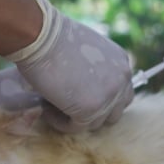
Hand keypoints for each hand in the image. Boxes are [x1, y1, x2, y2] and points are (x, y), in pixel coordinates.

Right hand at [6, 0, 132, 132]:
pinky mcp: (91, 110)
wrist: (41, 36)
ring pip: (95, 122)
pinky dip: (60, 122)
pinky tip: (46, 110)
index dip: (101, 100)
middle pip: (114, 111)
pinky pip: (76, 127)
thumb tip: (82, 90)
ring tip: (52, 106)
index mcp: (122, 62)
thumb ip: (94, 69)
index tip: (79, 99)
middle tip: (68, 107)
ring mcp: (109, 96)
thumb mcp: (85, 49)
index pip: (121, 93)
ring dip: (74, 118)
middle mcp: (122, 79)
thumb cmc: (53, 38)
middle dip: (93, 112)